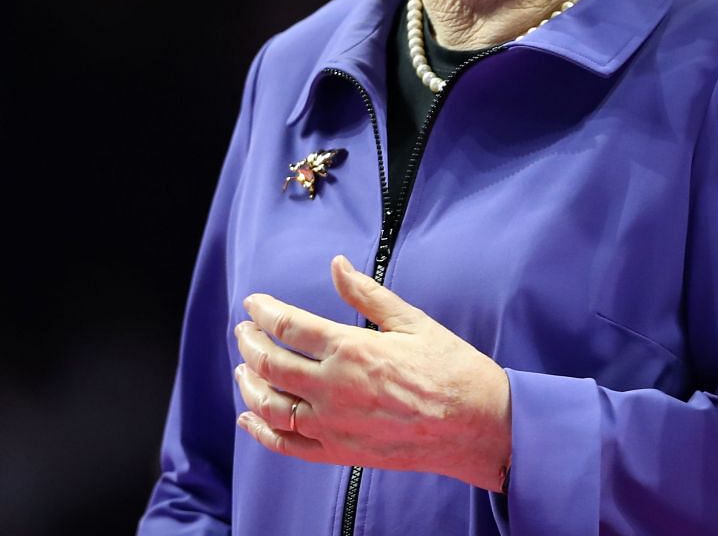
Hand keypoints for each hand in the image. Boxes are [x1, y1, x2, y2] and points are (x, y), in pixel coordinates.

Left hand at [232, 254, 510, 490]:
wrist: (474, 423)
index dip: (264, 312)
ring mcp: (332, 424)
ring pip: (269, 406)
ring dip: (248, 384)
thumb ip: (367, 294)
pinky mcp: (339, 452)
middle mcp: (333, 388)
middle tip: (244, 331)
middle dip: (249, 343)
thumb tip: (337, 265)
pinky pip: (286, 445)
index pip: (290, 326)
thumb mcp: (412, 320)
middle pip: (270, 364)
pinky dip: (260, 431)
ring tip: (243, 369)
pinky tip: (250, 418)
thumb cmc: (450, 368)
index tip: (253, 304)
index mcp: (351, 349)